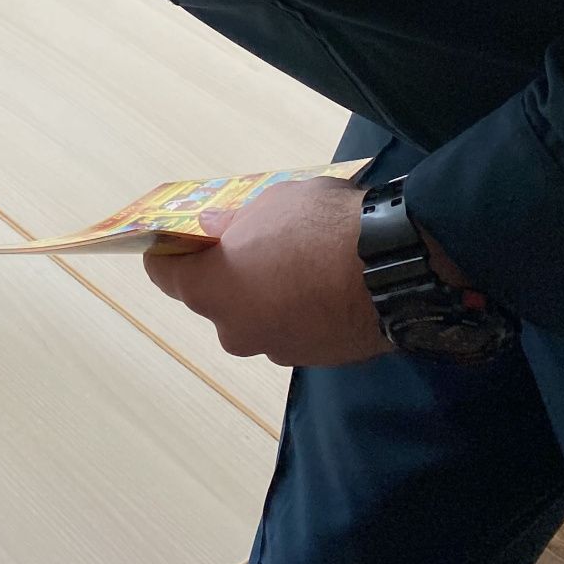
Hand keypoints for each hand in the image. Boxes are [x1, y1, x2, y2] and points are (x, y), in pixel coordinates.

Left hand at [143, 176, 387, 367]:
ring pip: (257, 317)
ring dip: (266, 296)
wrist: (399, 269)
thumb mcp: (269, 203)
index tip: (178, 238)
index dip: (168, 253)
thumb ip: (237, 224)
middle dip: (226, 275)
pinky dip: (300, 310)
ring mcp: (278, 350)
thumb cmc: (320, 226)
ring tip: (297, 264)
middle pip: (215, 300)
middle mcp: (235, 331)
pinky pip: (294, 328)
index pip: (164, 275)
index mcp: (210, 291)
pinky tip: (325, 285)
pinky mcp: (318, 360)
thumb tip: (225, 233)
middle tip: (249, 245)